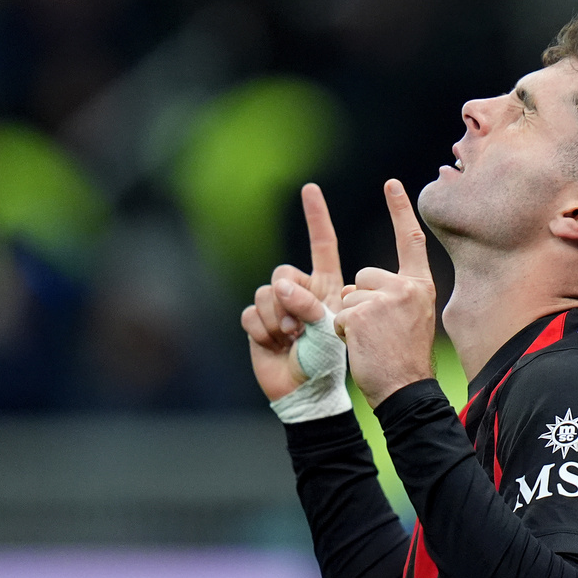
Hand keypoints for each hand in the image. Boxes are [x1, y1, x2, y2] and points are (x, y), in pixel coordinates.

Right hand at [241, 183, 344, 400]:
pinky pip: (250, 313)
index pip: (322, 244)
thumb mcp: (327, 327)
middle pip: (284, 272)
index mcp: (325, 285)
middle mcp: (300, 290)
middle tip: (300, 327)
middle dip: (290, 300)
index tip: (310, 188)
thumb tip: (280, 286)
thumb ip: (307, 303)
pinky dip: (261, 331)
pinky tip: (274, 344)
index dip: (316, 216)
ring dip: (276, 319)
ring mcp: (277, 306)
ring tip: (290, 339)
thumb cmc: (327, 359)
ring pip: (265, 294)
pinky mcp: (256, 322)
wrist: (306, 389)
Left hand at [334, 179, 435, 407]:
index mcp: (421, 286)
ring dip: (352, 319)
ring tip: (373, 341)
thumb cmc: (405, 360)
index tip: (391, 184)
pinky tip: (363, 346)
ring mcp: (385, 298)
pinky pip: (340, 314)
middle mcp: (406, 287)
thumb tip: (361, 285)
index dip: (400, 211)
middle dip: (361, 300)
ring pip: (349, 296)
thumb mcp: (411, 318)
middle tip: (380, 331)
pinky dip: (343, 332)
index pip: (410, 240)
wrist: (405, 390)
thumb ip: (393, 294)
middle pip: (364, 275)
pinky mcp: (363, 312)